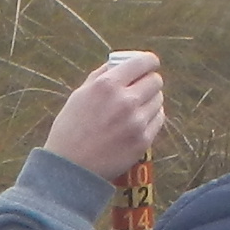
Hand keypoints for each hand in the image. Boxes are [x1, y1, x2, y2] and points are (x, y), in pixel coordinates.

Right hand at [46, 49, 165, 186]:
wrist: (71, 168)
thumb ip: (102, 75)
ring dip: (150, 100)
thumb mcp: (80, 95)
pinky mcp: (143, 140)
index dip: (149, 61)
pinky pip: (158, 119)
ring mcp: (136, 122)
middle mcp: (125, 101)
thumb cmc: (71, 129)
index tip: (149, 64)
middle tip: (141, 87)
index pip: (143, 62)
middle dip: (149, 81)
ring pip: (159, 100)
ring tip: (136, 107)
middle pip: (155, 81)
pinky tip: (138, 121)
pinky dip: (151, 117)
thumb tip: (121, 63)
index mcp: (107, 85)